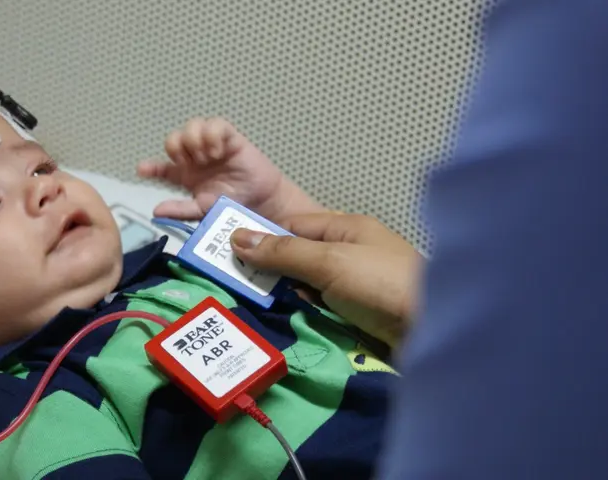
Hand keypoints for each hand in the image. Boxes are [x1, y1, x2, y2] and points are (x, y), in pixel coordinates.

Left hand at [137, 117, 320, 221]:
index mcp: (187, 176)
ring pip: (191, 126)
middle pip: (173, 139)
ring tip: (206, 158)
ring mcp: (212, 145)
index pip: (163, 168)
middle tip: (189, 163)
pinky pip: (215, 123)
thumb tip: (156, 211)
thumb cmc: (233, 205)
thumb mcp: (202, 211)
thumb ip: (180, 210)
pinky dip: (211, 135)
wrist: (260, 201)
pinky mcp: (229, 137)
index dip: (151, 167)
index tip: (142, 169)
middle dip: (176, 148)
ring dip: (193, 141)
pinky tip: (216, 151)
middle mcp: (196, 158)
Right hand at [230, 212, 421, 347]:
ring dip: (286, 294)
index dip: (261, 237)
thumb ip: (284, 252)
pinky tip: (286, 320)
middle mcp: (351, 251)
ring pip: (308, 284)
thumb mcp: (328, 262)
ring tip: (252, 305)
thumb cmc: (382, 285)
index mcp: (346, 227)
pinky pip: (323, 306)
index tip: (227, 254)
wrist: (437, 330)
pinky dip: (305, 312)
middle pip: (298, 256)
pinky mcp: (360, 312)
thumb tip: (238, 238)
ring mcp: (356, 283)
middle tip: (235, 285)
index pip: (292, 226)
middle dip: (270, 269)